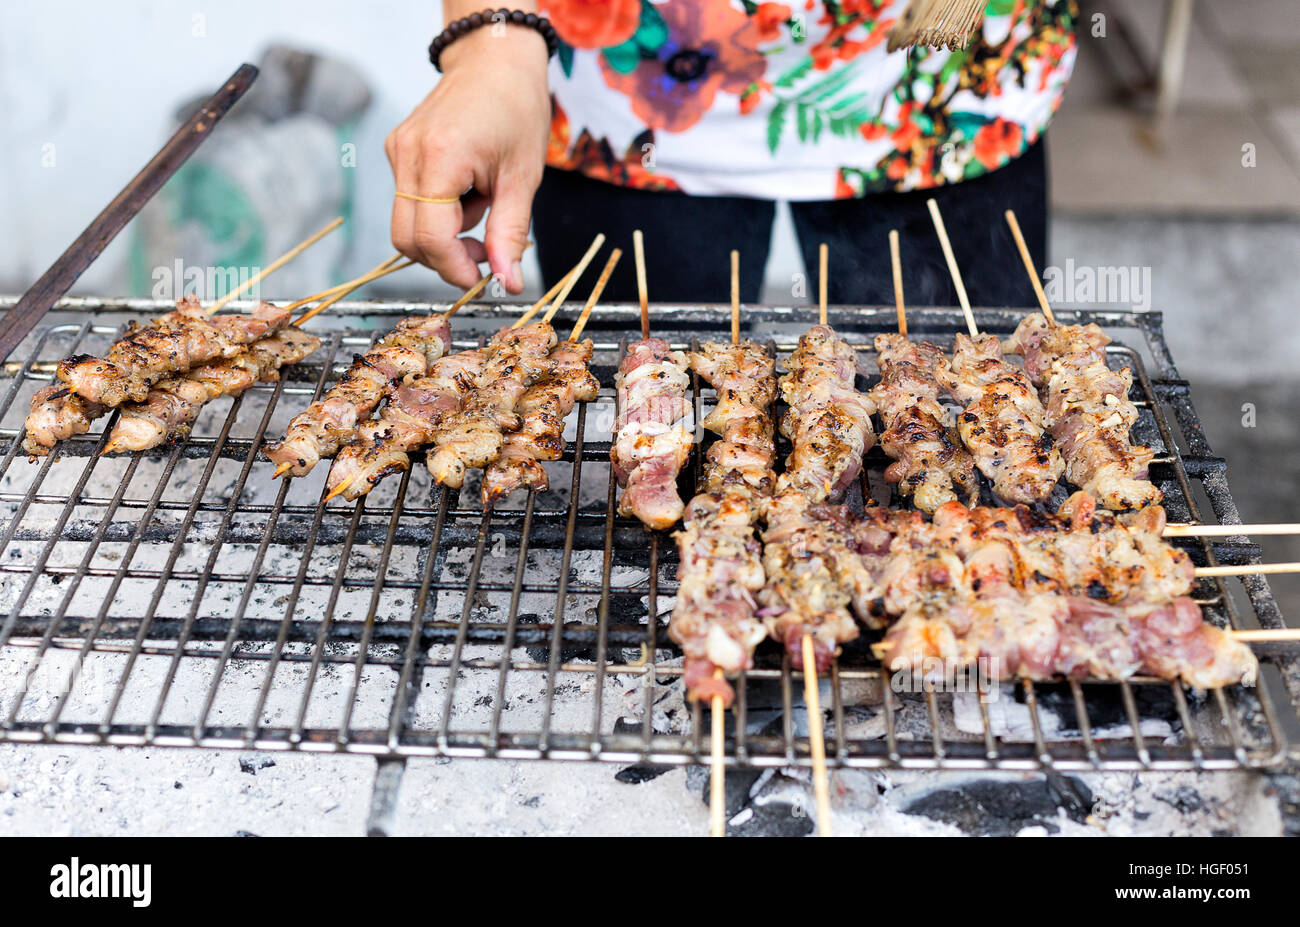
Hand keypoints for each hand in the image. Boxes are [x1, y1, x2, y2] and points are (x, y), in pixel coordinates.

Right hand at [385, 26, 549, 292]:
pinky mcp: (397, 149)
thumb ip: (510, 234)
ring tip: (483, 200)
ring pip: (408, 223)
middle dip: (447, 256)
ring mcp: (397, 150)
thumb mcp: (523, 178)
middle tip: (486, 248)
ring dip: (446, 230)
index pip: (430, 238)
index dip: (455, 268)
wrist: (494, 59)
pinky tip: (467, 185)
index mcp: (440, 158)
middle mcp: (408, 154)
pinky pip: (410, 200)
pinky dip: (439, 208)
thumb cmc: (516, 109)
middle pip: (407, 239)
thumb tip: (508, 283)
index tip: (481, 279)